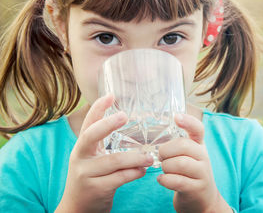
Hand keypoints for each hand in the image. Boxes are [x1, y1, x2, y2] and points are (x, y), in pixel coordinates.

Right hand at [56, 95, 153, 212]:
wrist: (77, 208)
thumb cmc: (91, 178)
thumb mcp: (91, 158)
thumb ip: (103, 144)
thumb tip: (127, 123)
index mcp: (81, 147)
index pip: (87, 123)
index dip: (98, 108)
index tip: (111, 95)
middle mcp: (79, 157)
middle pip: (91, 135)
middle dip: (108, 124)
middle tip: (125, 115)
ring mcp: (85, 174)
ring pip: (113, 160)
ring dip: (136, 158)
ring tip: (150, 157)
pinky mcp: (95, 189)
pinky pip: (119, 178)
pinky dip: (134, 173)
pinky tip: (143, 171)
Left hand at [157, 114, 231, 212]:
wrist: (202, 199)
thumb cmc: (189, 173)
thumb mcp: (188, 155)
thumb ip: (177, 144)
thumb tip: (153, 134)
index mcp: (200, 145)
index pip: (198, 128)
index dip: (188, 121)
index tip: (176, 117)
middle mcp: (203, 157)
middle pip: (184, 145)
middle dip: (166, 150)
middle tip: (160, 156)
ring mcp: (202, 173)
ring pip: (180, 163)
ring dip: (165, 166)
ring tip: (164, 169)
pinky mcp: (196, 189)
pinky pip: (177, 181)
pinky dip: (165, 180)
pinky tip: (162, 179)